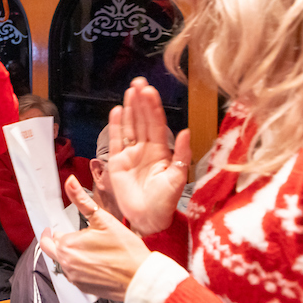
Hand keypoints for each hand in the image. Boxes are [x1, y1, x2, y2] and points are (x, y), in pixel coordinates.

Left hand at [38, 177, 153, 301]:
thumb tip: (70, 182)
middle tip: (67, 236)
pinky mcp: (83, 288)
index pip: (50, 237)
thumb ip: (82, 201)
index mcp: (67, 246)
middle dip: (57, 242)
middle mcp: (66, 264)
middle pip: (51, 251)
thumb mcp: (103, 220)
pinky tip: (94, 261)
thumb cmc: (125, 251)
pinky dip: (79, 267)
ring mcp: (74, 278)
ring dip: (69, 255)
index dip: (53, 231)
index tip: (54, 228)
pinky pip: (74, 275)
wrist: (140, 279)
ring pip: (63, 263)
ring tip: (86, 248)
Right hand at [105, 78, 190, 235]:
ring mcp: (131, 155)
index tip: (150, 91)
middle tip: (139, 83)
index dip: (153, 107)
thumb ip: (182, 154)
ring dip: (129, 109)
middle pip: (142, 120)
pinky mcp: (117, 163)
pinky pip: (116, 141)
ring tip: (129, 91)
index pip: (156, 124)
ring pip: (129, 126)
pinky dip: (116, 126)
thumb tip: (186, 131)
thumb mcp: (178, 178)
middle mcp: (146, 149)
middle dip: (140, 101)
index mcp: (162, 151)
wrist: (148, 220)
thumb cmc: (165, 203)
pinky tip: (117, 111)